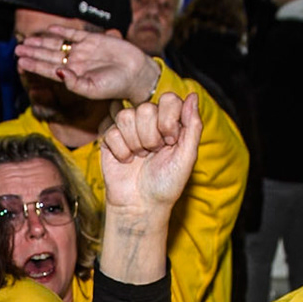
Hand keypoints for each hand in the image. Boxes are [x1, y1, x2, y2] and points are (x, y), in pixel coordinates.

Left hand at [13, 23, 158, 103]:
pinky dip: (63, 31)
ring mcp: (83, 50)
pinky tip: (50, 30)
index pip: (48, 70)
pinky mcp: (94, 40)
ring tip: (26, 40)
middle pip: (49, 56)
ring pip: (58, 44)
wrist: (136, 74)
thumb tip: (57, 72)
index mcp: (72, 76)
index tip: (19, 62)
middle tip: (17, 49)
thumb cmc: (115, 86)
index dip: (34, 65)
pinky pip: (75, 34)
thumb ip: (73, 83)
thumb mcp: (92, 89)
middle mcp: (75, 63)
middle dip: (33, 52)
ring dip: (42, 42)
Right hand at [99, 93, 203, 217]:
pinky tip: (127, 161)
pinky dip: (121, 151)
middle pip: (145, 109)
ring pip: (126, 116)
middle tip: (154, 153)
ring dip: (135, 143)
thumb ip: (192, 125)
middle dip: (151, 136)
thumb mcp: (187, 156)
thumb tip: (192, 95)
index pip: (168, 99)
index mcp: (170, 121)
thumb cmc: (167, 184)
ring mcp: (128, 129)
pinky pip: (111, 132)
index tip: (171, 141)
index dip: (168, 120)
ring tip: (140, 157)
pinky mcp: (109, 139)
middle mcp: (149, 121)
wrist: (142, 205)